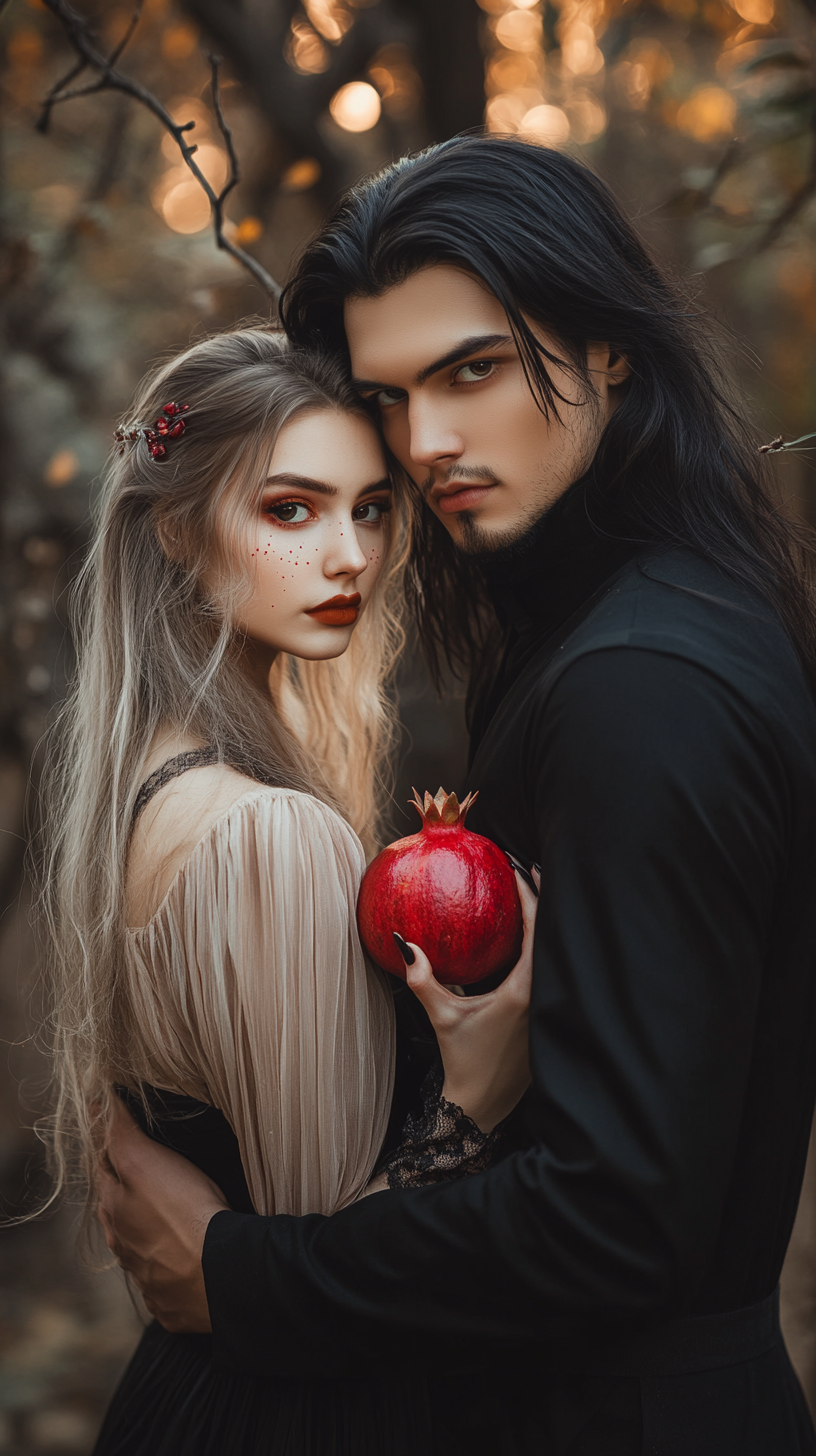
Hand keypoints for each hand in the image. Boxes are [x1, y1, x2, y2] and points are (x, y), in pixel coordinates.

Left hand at [97, 1097, 228, 1332]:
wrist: (218, 1276)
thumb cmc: (183, 1213)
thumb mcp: (144, 1160)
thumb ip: (119, 1134)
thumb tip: (98, 1102)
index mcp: (114, 1208)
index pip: (104, 1168)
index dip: (111, 1146)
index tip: (120, 1130)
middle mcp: (122, 1243)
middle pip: (117, 1208)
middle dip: (124, 1188)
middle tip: (143, 1169)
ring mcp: (145, 1274)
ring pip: (137, 1242)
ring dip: (144, 1227)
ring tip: (165, 1212)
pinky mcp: (170, 1297)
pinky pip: (163, 1274)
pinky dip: (167, 1261)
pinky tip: (183, 1255)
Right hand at [396, 868, 538, 1132]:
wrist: (483, 1104)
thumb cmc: (464, 1060)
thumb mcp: (441, 1016)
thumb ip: (423, 979)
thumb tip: (402, 944)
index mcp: (524, 991)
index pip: (536, 930)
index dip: (529, 895)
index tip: (516, 868)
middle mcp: (544, 996)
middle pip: (552, 934)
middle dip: (542, 898)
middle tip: (528, 867)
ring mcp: (548, 1007)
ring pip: (553, 951)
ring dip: (542, 921)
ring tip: (530, 890)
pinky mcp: (545, 1016)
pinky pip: (548, 968)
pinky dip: (539, 944)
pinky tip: (523, 933)